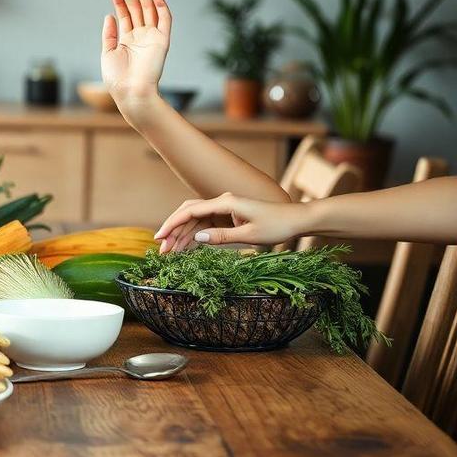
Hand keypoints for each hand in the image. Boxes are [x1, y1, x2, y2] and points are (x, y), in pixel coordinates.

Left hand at [102, 0, 171, 109]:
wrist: (131, 93)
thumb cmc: (117, 78)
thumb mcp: (107, 53)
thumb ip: (109, 34)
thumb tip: (109, 15)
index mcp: (128, 40)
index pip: (125, 15)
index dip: (120, 1)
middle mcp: (141, 36)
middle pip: (137, 8)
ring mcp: (152, 37)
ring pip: (149, 9)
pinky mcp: (163, 40)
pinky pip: (165, 19)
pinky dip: (161, 6)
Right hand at [154, 193, 308, 250]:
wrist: (296, 220)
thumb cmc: (277, 226)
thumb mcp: (250, 235)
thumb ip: (222, 236)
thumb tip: (197, 237)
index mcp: (225, 203)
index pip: (190, 211)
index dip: (172, 224)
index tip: (160, 238)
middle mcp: (221, 203)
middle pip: (189, 214)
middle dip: (173, 231)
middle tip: (162, 250)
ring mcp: (224, 210)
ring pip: (195, 221)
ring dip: (182, 236)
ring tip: (170, 253)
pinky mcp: (228, 218)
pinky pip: (205, 226)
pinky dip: (194, 237)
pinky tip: (185, 249)